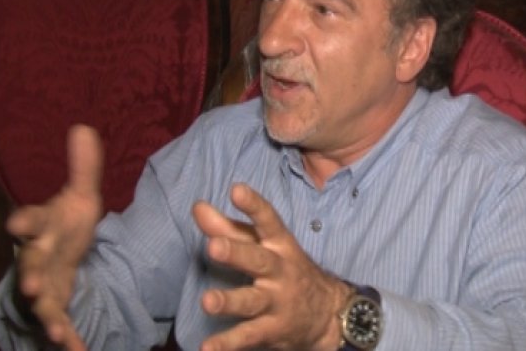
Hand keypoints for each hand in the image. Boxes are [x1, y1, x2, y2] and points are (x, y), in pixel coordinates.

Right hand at [6, 124, 103, 350]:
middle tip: (33, 287)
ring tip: (57, 333)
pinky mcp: (56, 308)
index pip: (30, 221)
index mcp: (43, 227)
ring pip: (41, 303)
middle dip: (32, 276)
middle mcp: (38, 258)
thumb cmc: (67, 225)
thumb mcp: (80, 198)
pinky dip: (67, 340)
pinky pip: (60, 325)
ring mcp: (45, 286)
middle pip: (31, 266)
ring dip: (48, 318)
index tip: (16, 225)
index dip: (24, 222)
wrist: (63, 256)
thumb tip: (83, 127)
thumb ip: (83, 169)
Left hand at [192, 184, 351, 350]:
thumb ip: (228, 227)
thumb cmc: (285, 269)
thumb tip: (197, 206)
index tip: (237, 189)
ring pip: (252, 302)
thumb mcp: (264, 245)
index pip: (268, 221)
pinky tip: (207, 349)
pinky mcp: (271, 330)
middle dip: (237, 252)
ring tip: (207, 302)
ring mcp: (277, 303)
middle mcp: (280, 272)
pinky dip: (227, 344)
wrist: (329, 314)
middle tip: (214, 246)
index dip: (254, 205)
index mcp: (279, 245)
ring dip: (229, 301)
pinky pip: (247, 337)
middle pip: (258, 261)